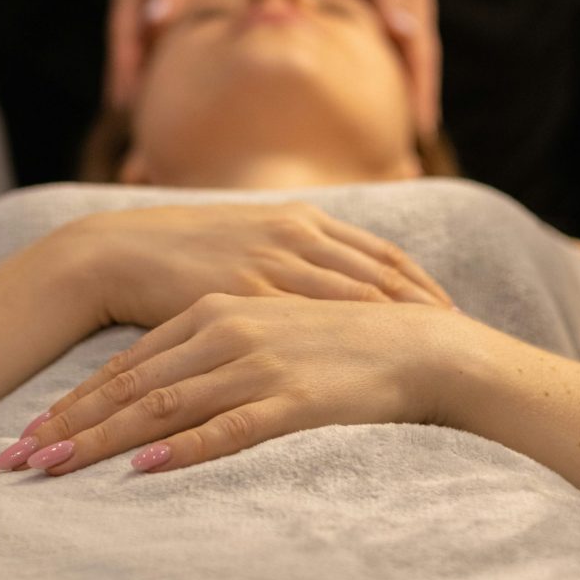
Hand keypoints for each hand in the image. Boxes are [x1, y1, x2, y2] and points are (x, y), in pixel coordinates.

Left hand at [5, 294, 458, 474]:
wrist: (410, 340)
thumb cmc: (328, 336)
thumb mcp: (257, 328)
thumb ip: (202, 350)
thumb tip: (151, 397)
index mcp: (210, 313)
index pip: (126, 364)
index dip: (74, 400)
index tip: (31, 431)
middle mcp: (224, 332)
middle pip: (131, 387)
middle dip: (69, 425)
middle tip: (18, 459)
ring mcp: (256, 364)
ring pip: (165, 407)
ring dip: (104, 441)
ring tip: (56, 468)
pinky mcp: (291, 397)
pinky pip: (227, 428)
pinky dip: (183, 449)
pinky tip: (147, 468)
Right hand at [78, 202, 452, 329]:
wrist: (118, 251)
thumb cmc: (178, 248)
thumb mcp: (243, 239)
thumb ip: (286, 252)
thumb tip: (321, 276)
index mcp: (296, 219)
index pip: (377, 252)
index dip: (418, 280)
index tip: (449, 305)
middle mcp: (294, 235)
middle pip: (379, 272)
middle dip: (423, 302)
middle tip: (461, 331)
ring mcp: (270, 261)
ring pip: (354, 294)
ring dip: (398, 321)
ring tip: (433, 351)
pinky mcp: (244, 292)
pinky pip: (308, 318)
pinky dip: (346, 337)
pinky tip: (368, 360)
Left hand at [316, 0, 441, 138]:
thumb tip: (406, 31)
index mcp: (412, 21)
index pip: (420, 71)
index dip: (419, 103)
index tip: (419, 138)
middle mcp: (398, 30)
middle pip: (399, 81)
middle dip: (398, 116)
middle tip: (393, 156)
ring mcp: (378, 28)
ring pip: (376, 75)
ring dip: (371, 103)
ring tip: (358, 140)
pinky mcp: (355, 22)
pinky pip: (352, 58)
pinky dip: (345, 80)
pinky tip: (324, 102)